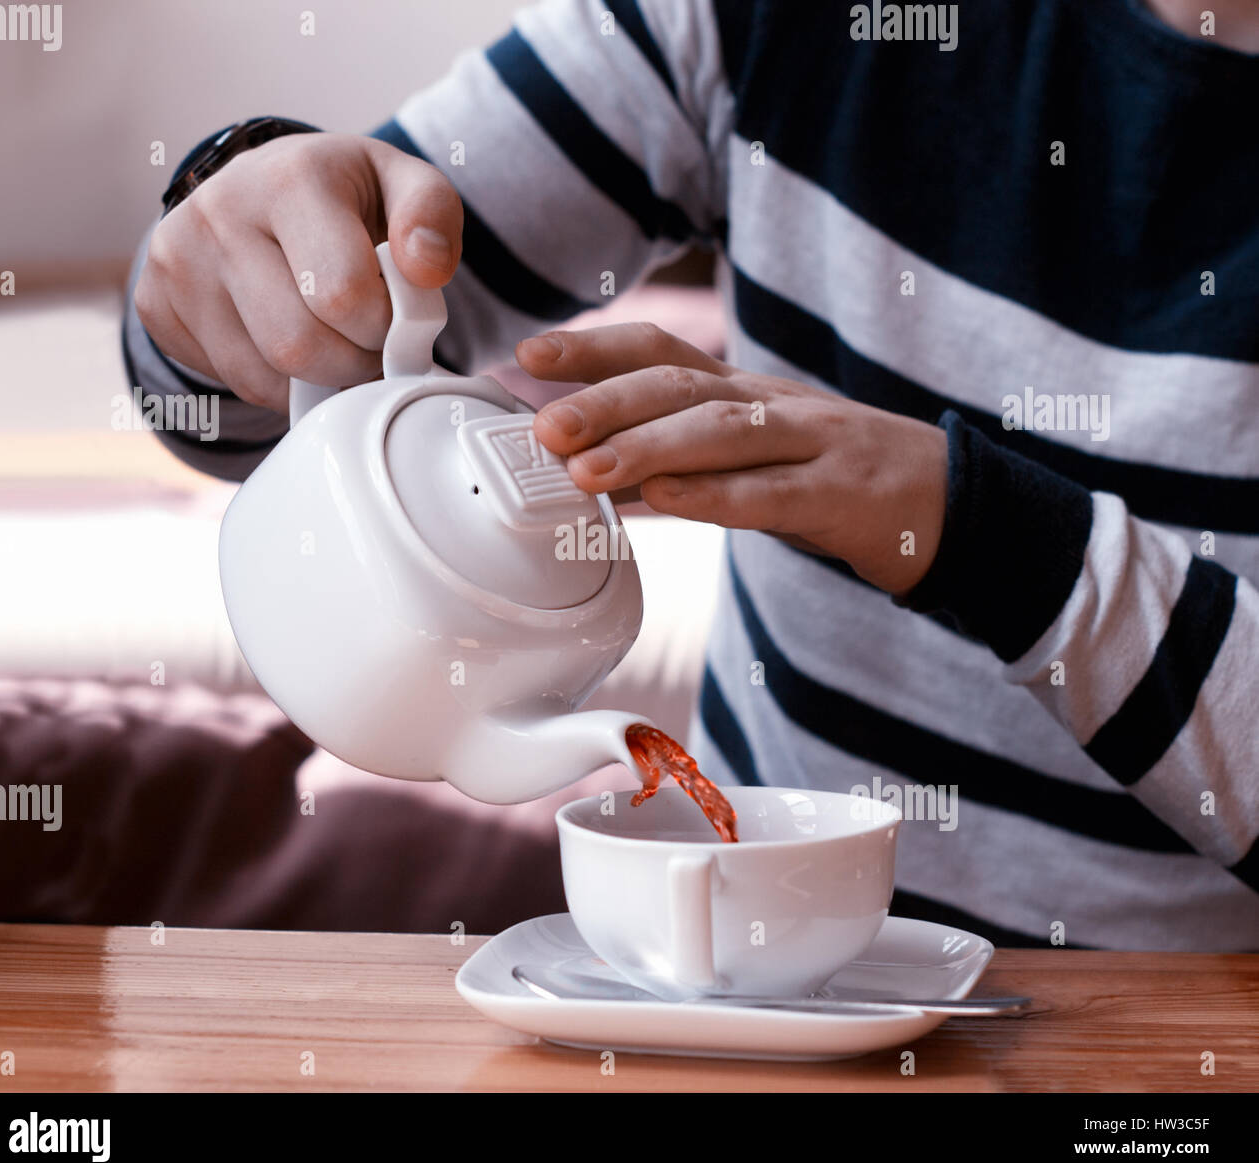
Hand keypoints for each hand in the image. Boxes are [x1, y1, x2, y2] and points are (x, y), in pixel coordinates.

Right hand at [134, 132, 462, 413]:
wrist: (268, 190)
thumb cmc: (347, 197)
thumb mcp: (404, 186)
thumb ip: (432, 216)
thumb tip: (426, 267)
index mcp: (288, 178)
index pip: (342, 295)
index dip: (384, 325)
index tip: (394, 314)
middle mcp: (217, 213)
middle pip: (298, 345)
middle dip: (353, 361)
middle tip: (369, 340)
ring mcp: (176, 262)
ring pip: (264, 377)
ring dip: (318, 380)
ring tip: (335, 339)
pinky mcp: (157, 305)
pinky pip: (235, 383)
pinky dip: (279, 382)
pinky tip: (290, 341)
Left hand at [518, 322, 947, 595]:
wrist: (945, 500)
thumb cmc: (829, 476)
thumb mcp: (748, 461)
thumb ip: (673, 464)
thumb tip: (588, 476)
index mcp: (743, 390)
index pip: (661, 351)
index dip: (596, 349)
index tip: (529, 354)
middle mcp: (771, 403)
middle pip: (682, 386)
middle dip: (607, 402)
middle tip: (543, 428)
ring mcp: (811, 443)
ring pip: (722, 434)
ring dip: (648, 448)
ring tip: (584, 469)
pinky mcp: (841, 495)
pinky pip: (774, 494)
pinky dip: (717, 496)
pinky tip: (666, 501)